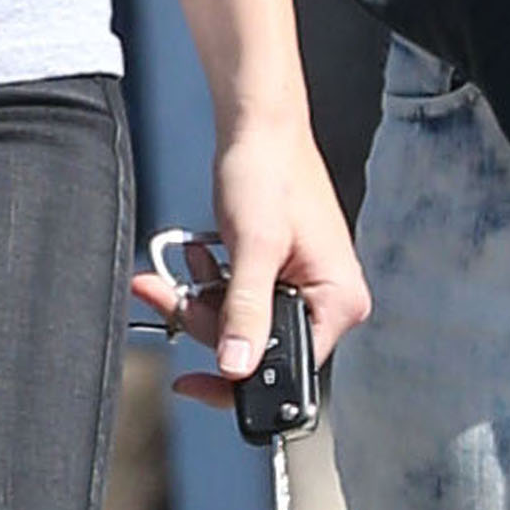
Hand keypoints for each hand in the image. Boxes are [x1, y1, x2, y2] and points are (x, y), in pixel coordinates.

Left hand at [130, 113, 369, 402]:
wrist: (257, 126)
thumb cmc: (269, 171)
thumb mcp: (254, 246)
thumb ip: (245, 310)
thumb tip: (236, 366)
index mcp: (339, 300)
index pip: (289, 371)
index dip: (238, 378)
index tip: (195, 382)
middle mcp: (328, 300)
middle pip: (258, 348)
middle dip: (208, 324)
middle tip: (170, 296)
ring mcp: (303, 287)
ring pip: (241, 325)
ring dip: (202, 302)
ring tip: (178, 270)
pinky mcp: (279, 274)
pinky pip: (239, 300)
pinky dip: (210, 286)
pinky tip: (197, 257)